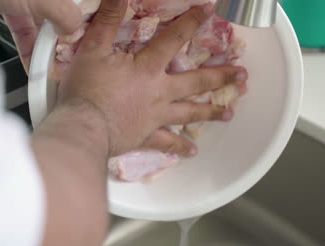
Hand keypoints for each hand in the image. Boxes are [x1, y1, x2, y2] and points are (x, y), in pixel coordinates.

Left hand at [0, 0, 81, 70]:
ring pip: (46, 26)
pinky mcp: (12, 8)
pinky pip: (26, 32)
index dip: (89, 19)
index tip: (94, 38)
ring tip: (55, 66)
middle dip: (70, 39)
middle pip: (66, 16)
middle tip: (74, 58)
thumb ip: (65, 14)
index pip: (81, 3)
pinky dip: (30, 49)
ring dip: (49, 48)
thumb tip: (76, 31)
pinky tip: (35, 65)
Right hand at [58, 0, 247, 156]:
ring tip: (229, 113)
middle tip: (242, 76)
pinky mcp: (146, 137)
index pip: (175, 39)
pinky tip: (193, 151)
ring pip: (189, 113)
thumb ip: (109, 20)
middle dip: (221, 77)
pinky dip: (180, 147)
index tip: (210, 10)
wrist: (82, 128)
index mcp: (149, 68)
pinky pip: (168, 143)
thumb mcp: (94, 49)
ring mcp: (156, 117)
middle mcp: (160, 92)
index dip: (192, 21)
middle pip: (197, 82)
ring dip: (210, 112)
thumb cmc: (86, 89)